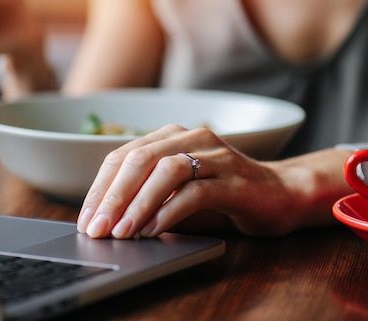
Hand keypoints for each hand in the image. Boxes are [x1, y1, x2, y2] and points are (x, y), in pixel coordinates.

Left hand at [77, 124, 302, 238]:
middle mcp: (192, 138)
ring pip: (166, 171)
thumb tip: (107, 219)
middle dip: (113, 196)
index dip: (101, 187)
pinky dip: (169, 211)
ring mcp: (215, 156)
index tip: (86, 216)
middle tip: (97, 227)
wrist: (281, 194)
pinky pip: (195, 191)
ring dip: (138, 203)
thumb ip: (147, 195)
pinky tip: (152, 230)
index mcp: (172, 136)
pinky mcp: (235, 180)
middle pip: (140, 159)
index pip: (124, 155)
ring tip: (122, 231)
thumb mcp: (177, 191)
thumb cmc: (222, 194)